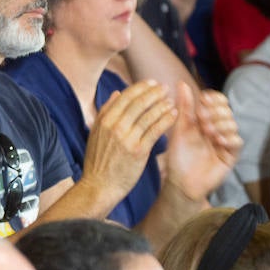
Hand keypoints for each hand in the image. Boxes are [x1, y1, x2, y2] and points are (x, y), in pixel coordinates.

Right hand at [80, 81, 175, 202]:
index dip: (141, 87)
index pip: (125, 97)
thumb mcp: (96, 133)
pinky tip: (174, 114)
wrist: (99, 186)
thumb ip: (105, 112)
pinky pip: (155, 130)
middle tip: (165, 87)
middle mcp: (114, 126)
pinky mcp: (139, 150)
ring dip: (162, 105)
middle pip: (138, 103)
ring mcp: (126, 138)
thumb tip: (116, 93)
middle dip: (154, 93)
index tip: (152, 83)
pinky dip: (166, 120)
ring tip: (171, 100)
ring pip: (148, 115)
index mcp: (104, 120)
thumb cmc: (98, 162)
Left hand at [162, 83, 240, 201]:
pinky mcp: (231, 156)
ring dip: (221, 124)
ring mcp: (225, 141)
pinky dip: (229, 138)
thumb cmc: (178, 155)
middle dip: (215, 112)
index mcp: (205, 119)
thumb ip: (184, 107)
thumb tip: (181, 83)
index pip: (217, 101)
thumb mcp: (179, 129)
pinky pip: (237, 142)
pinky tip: (218, 140)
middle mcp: (217, 128)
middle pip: (226, 111)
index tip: (202, 99)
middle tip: (202, 119)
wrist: (180, 182)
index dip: (212, 99)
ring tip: (208, 131)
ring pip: (233, 124)